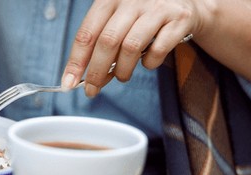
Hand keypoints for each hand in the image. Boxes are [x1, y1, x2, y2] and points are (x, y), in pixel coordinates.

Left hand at [61, 0, 213, 96]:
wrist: (182, 3)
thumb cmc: (142, 16)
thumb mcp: (117, 21)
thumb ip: (100, 45)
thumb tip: (83, 77)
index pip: (86, 33)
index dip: (76, 61)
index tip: (69, 82)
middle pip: (107, 41)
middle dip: (96, 72)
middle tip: (92, 89)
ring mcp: (156, 7)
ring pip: (131, 47)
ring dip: (122, 70)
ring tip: (122, 76)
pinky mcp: (178, 18)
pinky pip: (158, 49)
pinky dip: (149, 63)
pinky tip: (147, 62)